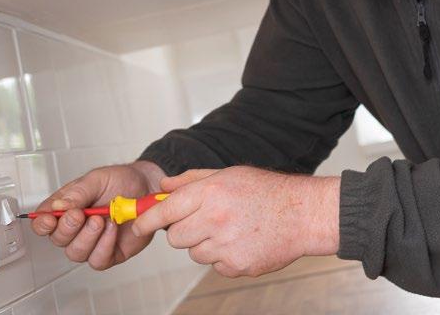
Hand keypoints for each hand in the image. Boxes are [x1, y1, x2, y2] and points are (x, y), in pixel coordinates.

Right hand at [31, 160, 163, 268]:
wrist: (148, 187)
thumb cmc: (120, 181)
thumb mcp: (97, 179)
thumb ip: (77, 192)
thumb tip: (57, 207)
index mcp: (67, 208)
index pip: (44, 222)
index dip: (42, 224)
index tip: (50, 219)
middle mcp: (76, 228)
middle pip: (58, 239)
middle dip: (67, 228)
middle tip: (81, 214)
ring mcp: (92, 242)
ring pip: (76, 253)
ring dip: (87, 237)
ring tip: (101, 219)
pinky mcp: (109, 253)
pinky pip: (98, 260)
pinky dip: (104, 245)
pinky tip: (112, 228)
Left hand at [132, 165, 339, 277]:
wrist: (302, 214)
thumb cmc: (266, 190)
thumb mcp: (227, 174)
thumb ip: (191, 179)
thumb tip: (163, 186)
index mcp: (210, 193)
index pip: (165, 210)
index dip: (147, 218)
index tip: (137, 223)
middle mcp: (215, 220)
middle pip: (175, 237)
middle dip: (181, 230)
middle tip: (199, 219)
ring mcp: (226, 246)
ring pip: (194, 252)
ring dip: (203, 242)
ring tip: (228, 227)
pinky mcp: (236, 266)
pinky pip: (214, 264)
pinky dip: (221, 255)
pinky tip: (240, 240)